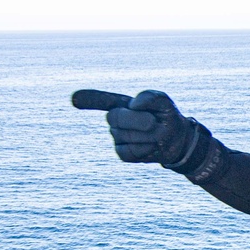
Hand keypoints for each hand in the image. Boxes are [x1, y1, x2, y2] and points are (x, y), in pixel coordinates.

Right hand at [72, 87, 200, 165]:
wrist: (176, 140)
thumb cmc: (167, 116)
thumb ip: (150, 96)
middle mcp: (116, 119)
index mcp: (123, 104)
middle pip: (115, 117)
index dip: (89, 99)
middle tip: (153, 122)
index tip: (73, 99)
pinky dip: (144, 149)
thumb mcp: (164, 102)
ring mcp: (117, 137)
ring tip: (157, 134)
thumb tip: (133, 105)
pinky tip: (151, 147)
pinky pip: (128, 152)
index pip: (102, 100)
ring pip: (124, 136)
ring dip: (146, 136)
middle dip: (136, 120)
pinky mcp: (122, 153)